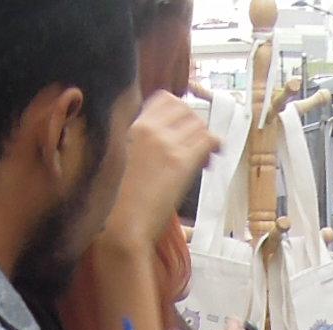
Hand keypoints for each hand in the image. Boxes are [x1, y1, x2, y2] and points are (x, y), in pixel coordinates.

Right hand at [108, 91, 216, 249]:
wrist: (121, 226)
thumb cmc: (118, 203)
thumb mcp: (121, 161)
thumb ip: (140, 144)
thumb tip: (163, 142)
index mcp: (132, 127)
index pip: (165, 99)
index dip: (179, 112)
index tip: (182, 128)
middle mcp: (148, 129)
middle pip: (185, 108)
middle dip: (194, 123)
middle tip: (195, 144)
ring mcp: (165, 144)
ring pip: (199, 124)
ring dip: (204, 138)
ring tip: (203, 158)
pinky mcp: (180, 162)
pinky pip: (207, 141)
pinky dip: (214, 147)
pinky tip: (211, 159)